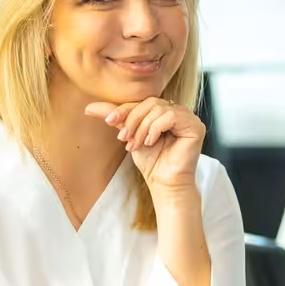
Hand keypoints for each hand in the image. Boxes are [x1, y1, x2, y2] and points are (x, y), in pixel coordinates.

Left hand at [85, 98, 204, 196]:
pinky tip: (151, 142)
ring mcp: (189, 118)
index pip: (143, 102)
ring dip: (142, 127)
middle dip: (133, 119)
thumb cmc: (150, 162)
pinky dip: (156, 128)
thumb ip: (115, 118)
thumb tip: (88, 107)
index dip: (125, 109)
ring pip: (159, 109)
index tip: (109, 121)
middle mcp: (179, 111)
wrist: (164, 183)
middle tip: (124, 138)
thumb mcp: (129, 134)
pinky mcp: (196, 126)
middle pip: (151, 102)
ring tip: (136, 144)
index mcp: (165, 111)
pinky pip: (171, 116)